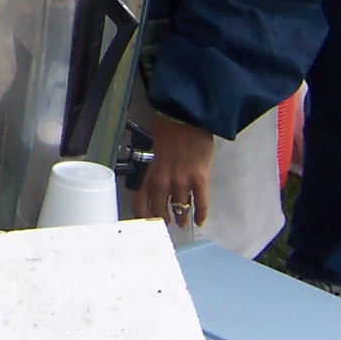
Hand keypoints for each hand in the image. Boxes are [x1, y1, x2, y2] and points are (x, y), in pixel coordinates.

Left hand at [130, 113, 215, 228]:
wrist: (184, 116)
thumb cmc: (164, 129)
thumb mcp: (147, 150)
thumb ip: (147, 168)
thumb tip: (146, 180)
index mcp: (146, 174)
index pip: (139, 205)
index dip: (143, 217)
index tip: (146, 222)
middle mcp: (161, 182)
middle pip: (160, 211)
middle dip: (163, 220)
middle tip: (166, 223)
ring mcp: (181, 182)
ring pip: (181, 209)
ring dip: (182, 218)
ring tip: (182, 222)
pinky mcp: (200, 179)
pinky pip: (201, 203)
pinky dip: (201, 214)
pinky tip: (200, 221)